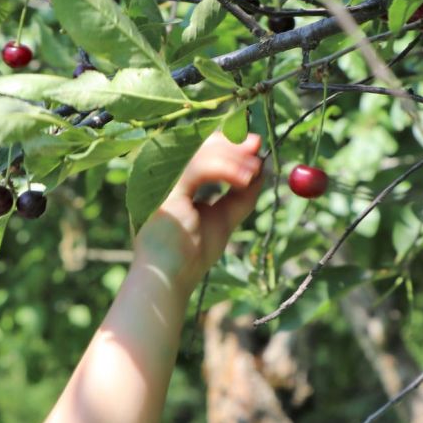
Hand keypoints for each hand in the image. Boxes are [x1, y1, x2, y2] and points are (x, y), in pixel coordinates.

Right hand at [134, 132, 263, 292]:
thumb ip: (240, 194)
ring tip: (256, 169)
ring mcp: (160, 181)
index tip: (254, 144)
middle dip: (232, 143)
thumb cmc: (191, 255)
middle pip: (197, 143)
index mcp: (172, 179)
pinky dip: (226, 170)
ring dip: (234, 157)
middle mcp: (162, 175)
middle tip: (257, 146)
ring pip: (201, 153)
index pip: (198, 148)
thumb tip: (261, 167)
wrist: (170, 280)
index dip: (227, 142)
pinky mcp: (164, 190)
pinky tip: (245, 179)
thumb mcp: (224, 218)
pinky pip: (199, 169)